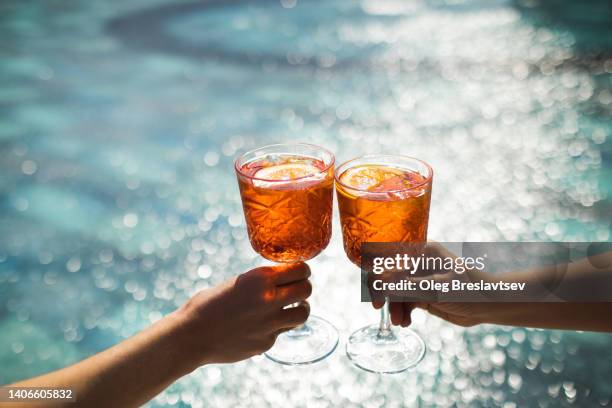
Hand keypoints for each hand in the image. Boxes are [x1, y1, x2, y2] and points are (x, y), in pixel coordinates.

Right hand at [176, 262, 311, 364]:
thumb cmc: (209, 304)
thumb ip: (262, 282)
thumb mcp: (237, 283)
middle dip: (304, 288)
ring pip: (303, 314)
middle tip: (296, 290)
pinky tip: (261, 326)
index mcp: (260, 278)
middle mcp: (269, 300)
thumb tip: (284, 281)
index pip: (300, 269)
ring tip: (289, 308)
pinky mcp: (267, 343)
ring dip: (299, 309)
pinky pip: (282, 332)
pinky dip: (276, 328)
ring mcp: (270, 324)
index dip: (302, 270)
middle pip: (307, 290)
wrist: (191, 335)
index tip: (299, 272)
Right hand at [371, 241, 489, 327]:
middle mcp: (417, 262)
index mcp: (420, 251)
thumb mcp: (436, 287)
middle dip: (385, 294)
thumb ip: (408, 286)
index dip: (378, 272)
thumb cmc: (468, 289)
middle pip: (390, 276)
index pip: (390, 258)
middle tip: (379, 308)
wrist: (489, 304)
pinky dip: (403, 312)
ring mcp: (419, 279)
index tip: (375, 290)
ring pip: (396, 292)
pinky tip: (406, 322)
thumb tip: (381, 284)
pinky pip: (405, 302)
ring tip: (400, 322)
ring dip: (395, 307)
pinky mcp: (423, 294)